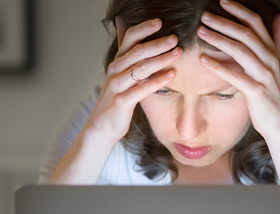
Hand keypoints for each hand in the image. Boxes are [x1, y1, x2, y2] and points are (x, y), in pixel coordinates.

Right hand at [86, 17, 182, 141]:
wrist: (102, 125)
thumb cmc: (117, 97)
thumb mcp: (122, 73)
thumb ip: (129, 53)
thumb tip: (124, 24)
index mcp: (118, 61)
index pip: (129, 38)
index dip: (144, 28)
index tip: (160, 21)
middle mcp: (115, 70)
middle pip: (137, 52)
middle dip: (157, 43)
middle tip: (175, 38)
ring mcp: (117, 86)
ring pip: (140, 68)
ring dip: (161, 59)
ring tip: (178, 53)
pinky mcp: (121, 101)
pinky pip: (142, 89)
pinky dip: (157, 81)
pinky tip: (171, 75)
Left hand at [196, 0, 279, 138]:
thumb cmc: (273, 93)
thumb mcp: (277, 63)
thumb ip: (276, 39)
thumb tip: (278, 17)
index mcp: (273, 51)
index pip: (257, 23)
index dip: (239, 10)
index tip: (222, 1)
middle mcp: (270, 60)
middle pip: (247, 33)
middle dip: (224, 22)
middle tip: (205, 15)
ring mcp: (264, 75)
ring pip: (241, 50)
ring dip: (219, 39)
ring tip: (200, 31)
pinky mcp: (256, 92)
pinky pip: (235, 76)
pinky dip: (218, 66)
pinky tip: (203, 59)